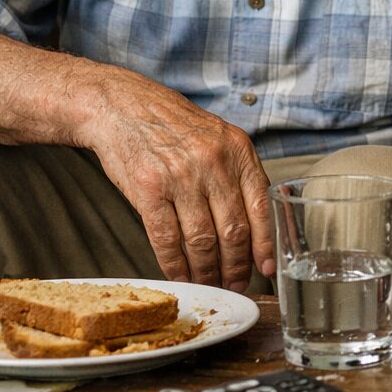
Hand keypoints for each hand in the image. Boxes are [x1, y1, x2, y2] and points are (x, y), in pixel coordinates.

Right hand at [79, 71, 272, 291]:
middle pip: (233, 231)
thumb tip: (258, 224)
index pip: (261, 207)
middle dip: (236, 265)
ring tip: (210, 283)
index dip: (265, 244)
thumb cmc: (174, 127)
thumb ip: (239, 173)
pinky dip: (175, 264)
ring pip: (202, 241)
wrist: (124, 108)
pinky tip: (181, 275)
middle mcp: (213, 163)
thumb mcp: (219, 138)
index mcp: (238, 150)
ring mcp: (180, 177)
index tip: (267, 268)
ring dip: (207, 270)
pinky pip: (166, 239)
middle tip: (236, 283)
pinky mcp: (148, 190)